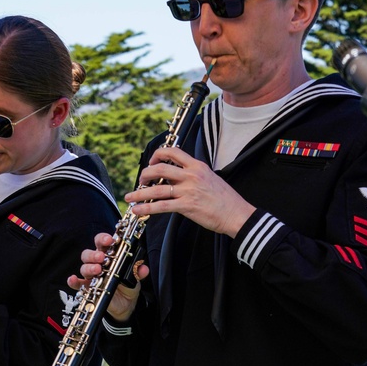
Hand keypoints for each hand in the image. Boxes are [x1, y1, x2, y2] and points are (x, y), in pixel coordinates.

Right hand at [68, 232, 148, 322]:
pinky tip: (73, 279)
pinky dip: (73, 281)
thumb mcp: (135, 278)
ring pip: (84, 267)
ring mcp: (92, 276)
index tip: (110, 240)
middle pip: (89, 254)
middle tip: (101, 257)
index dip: (103, 239)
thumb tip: (143, 268)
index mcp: (108, 256)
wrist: (126, 304)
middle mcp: (98, 264)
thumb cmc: (127, 286)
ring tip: (97, 270)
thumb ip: (137, 272)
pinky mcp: (88, 288)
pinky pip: (77, 283)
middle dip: (94, 254)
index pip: (102, 243)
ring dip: (89, 267)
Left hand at [124, 147, 254, 236]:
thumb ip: (193, 175)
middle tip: (140, 181)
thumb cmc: (225, 200)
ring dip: (139, 193)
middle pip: (161, 167)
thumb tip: (176, 178)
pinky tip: (138, 211)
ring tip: (129, 198)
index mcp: (197, 166)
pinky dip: (146, 208)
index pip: (173, 152)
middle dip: (145, 174)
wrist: (236, 214)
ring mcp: (188, 190)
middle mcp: (191, 175)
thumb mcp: (210, 178)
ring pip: (157, 189)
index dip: (158, 154)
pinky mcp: (187, 206)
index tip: (152, 162)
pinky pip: (161, 206)